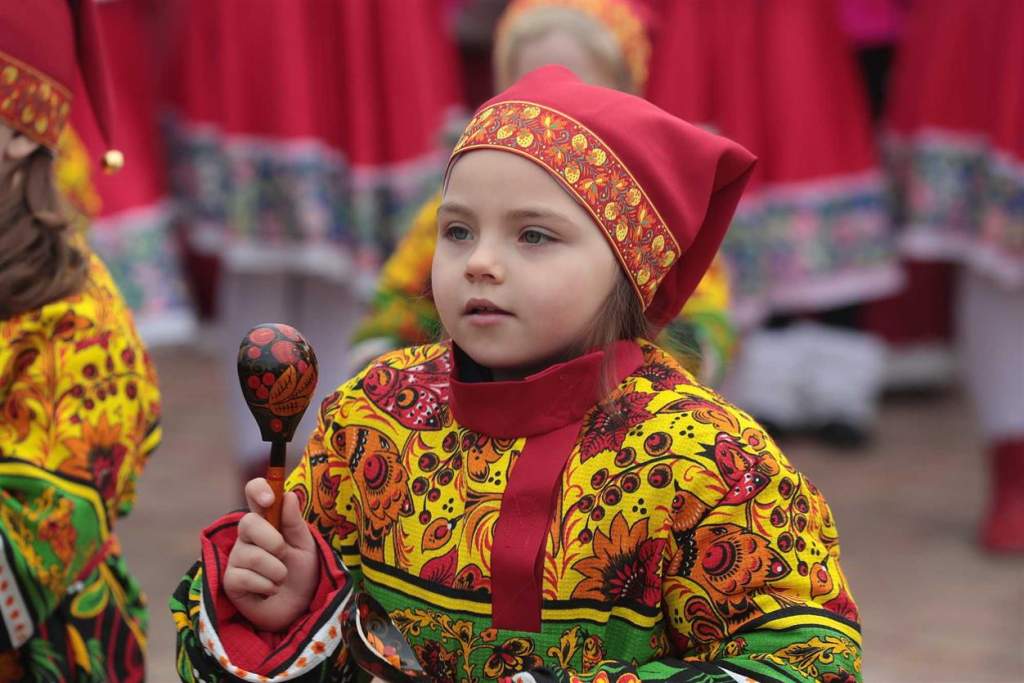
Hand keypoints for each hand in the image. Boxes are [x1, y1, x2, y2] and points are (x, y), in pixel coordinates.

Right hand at [223, 478, 318, 631]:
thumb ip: (295, 523)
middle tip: (284, 554)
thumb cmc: (302, 572)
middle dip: (273, 541)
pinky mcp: (230, 581)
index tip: (269, 500)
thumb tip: (289, 495)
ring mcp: (236, 558)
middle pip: (248, 523)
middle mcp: (247, 536)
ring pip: (252, 556)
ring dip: (276, 571)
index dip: (258, 490)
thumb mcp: (305, 546)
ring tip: (281, 578)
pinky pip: (245, 578)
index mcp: (267, 521)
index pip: (253, 493)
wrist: (299, 607)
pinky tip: (269, 591)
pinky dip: (267, 587)